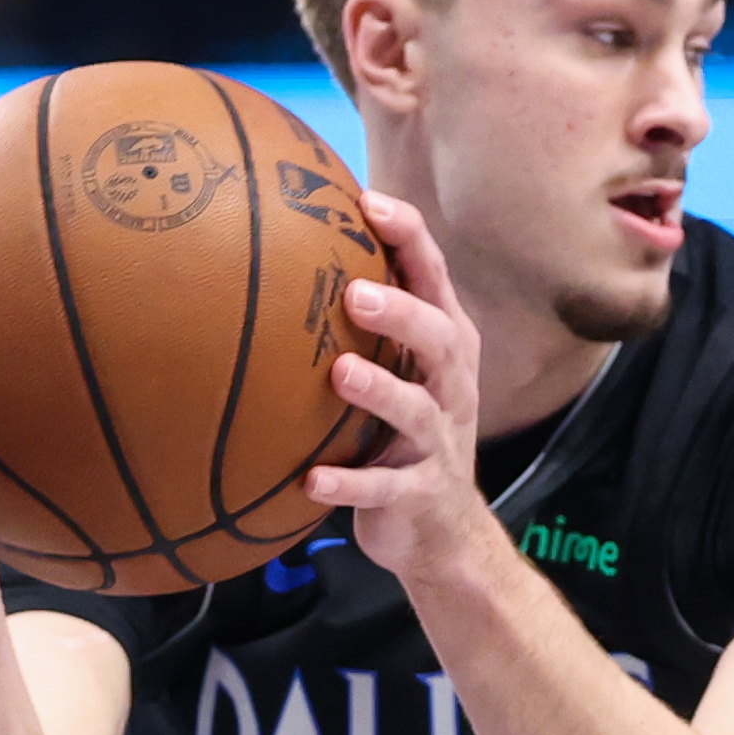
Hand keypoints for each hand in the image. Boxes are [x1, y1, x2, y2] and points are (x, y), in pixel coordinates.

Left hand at [307, 191, 503, 585]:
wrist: (445, 533)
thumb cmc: (405, 436)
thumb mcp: (400, 372)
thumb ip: (368, 322)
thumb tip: (283, 250)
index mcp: (445, 347)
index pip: (435, 278)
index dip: (409, 237)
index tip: (369, 201)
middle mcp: (450, 387)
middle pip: (439, 338)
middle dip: (403, 313)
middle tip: (355, 294)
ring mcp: (438, 442)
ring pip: (418, 411)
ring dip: (381, 392)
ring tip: (340, 373)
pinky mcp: (420, 494)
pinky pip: (385, 489)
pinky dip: (349, 486)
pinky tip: (311, 481)